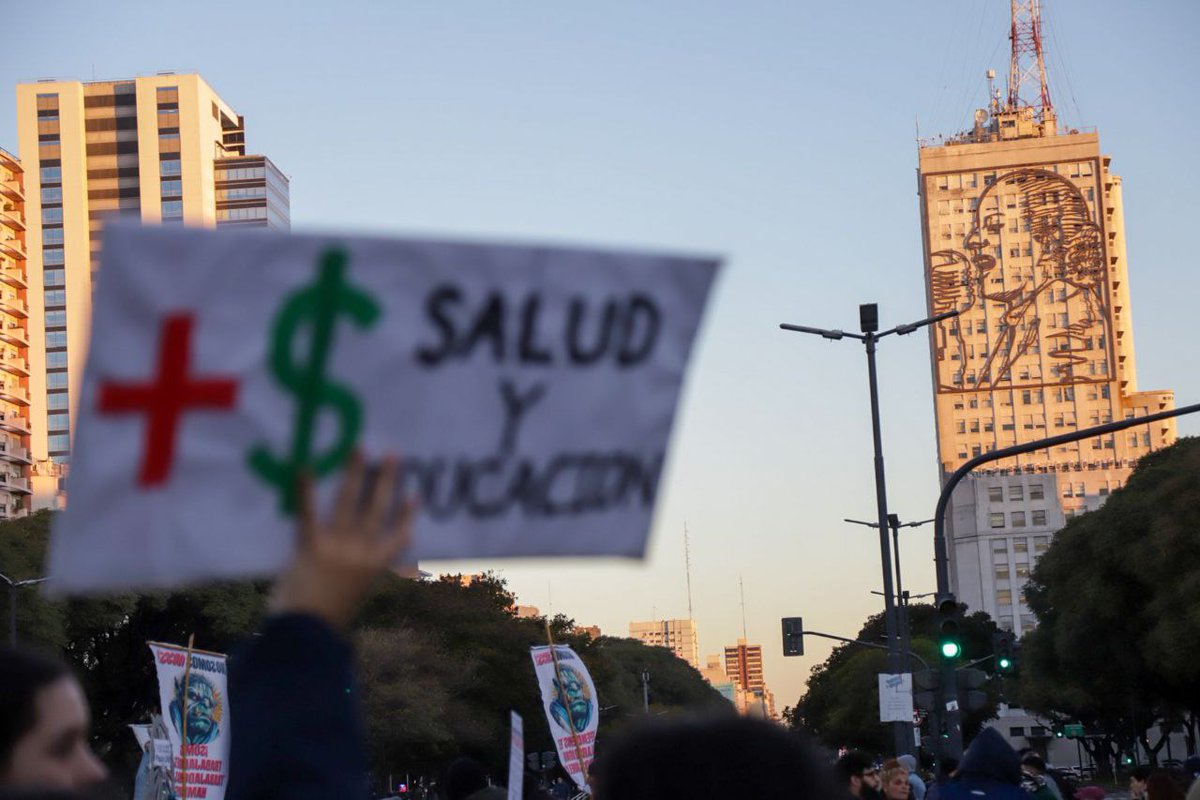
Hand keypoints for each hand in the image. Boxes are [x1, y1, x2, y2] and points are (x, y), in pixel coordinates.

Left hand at [269, 452, 414, 627]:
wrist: (306, 636)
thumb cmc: (326, 624)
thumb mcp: (350, 601)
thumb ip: (352, 580)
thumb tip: (350, 572)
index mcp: (373, 567)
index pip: (398, 537)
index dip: (407, 515)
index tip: (415, 495)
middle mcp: (360, 551)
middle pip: (377, 509)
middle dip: (386, 481)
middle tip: (393, 455)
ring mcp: (337, 546)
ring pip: (350, 503)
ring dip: (356, 475)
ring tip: (361, 449)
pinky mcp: (311, 546)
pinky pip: (310, 514)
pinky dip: (306, 492)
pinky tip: (306, 469)